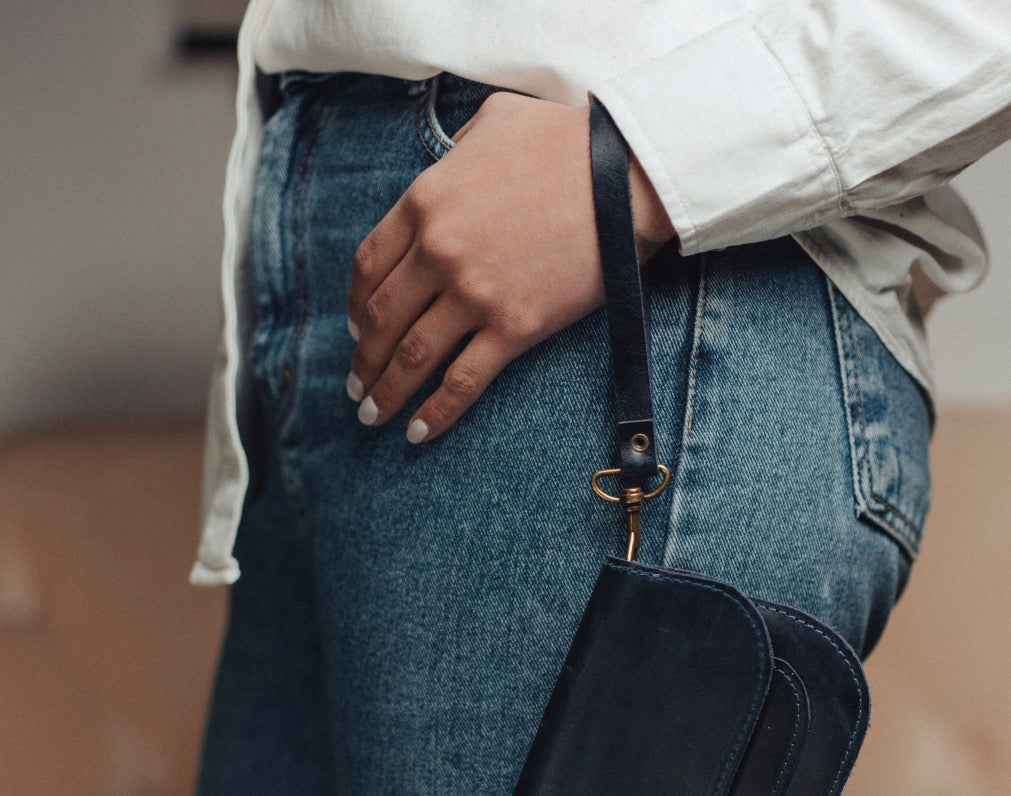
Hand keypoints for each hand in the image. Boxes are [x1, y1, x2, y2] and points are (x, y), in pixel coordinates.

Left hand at [345, 91, 675, 442]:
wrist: (627, 173)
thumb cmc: (567, 142)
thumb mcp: (494, 121)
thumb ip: (457, 150)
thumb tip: (450, 164)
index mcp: (424, 202)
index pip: (369, 266)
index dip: (356, 305)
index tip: (356, 328)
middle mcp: (438, 252)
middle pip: (381, 319)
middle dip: (363, 359)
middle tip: (356, 385)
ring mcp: (474, 293)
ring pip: (412, 356)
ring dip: (386, 392)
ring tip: (373, 415)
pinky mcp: (514, 327)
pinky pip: (462, 381)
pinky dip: (435, 412)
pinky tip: (418, 433)